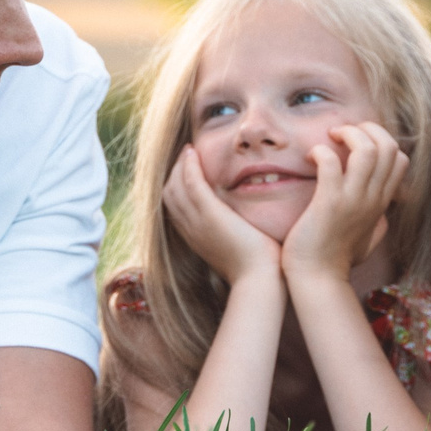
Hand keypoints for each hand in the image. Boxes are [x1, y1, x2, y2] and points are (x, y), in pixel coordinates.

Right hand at [164, 148, 282, 285]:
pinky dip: (188, 166)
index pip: (176, 208)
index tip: (188, 171)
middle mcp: (191, 230)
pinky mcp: (210, 214)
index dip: (177, 187)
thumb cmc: (259, 267)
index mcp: (197, 239)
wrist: (261, 279)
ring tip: (188, 151)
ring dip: (179, 166)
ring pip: (175, 187)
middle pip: (169, 195)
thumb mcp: (240, 247)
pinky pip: (191, 184)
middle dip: (174, 173)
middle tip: (186, 156)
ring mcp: (198, 222)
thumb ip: (235, 233)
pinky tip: (192, 153)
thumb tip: (244, 224)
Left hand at [281, 123, 407, 278]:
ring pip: (367, 149)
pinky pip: (331, 162)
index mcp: (381, 203)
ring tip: (330, 138)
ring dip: (348, 134)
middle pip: (388, 146)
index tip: (356, 144)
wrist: (318, 278)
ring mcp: (353, 200)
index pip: (399, 158)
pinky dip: (320, 151)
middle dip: (366, 129)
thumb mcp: (369, 240)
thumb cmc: (338, 260)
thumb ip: (378, 225)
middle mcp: (373, 198)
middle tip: (342, 134)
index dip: (381, 141)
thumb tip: (384, 217)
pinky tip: (309, 157)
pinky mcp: (329, 203)